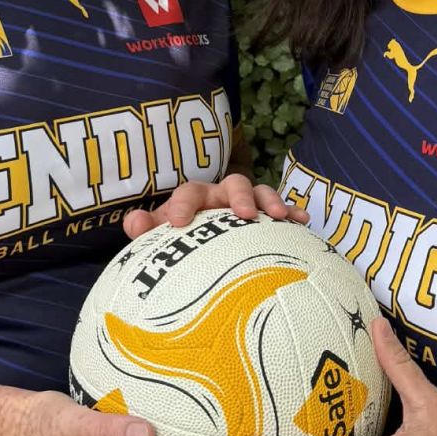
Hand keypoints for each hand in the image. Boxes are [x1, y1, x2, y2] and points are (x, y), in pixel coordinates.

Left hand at [123, 173, 306, 238]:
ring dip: (270, 201)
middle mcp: (223, 196)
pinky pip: (284, 211)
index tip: (179, 223)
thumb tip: (133, 222)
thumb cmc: (183, 241)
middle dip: (238, 196)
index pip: (189, 192)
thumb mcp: (163, 237)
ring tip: (279, 216)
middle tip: (242, 214)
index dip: (183, 204)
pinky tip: (303, 221)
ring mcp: (248, 204)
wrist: (206, 252)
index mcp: (196, 198)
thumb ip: (147, 230)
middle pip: (233, 183)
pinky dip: (293, 213)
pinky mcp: (268, 218)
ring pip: (261, 193)